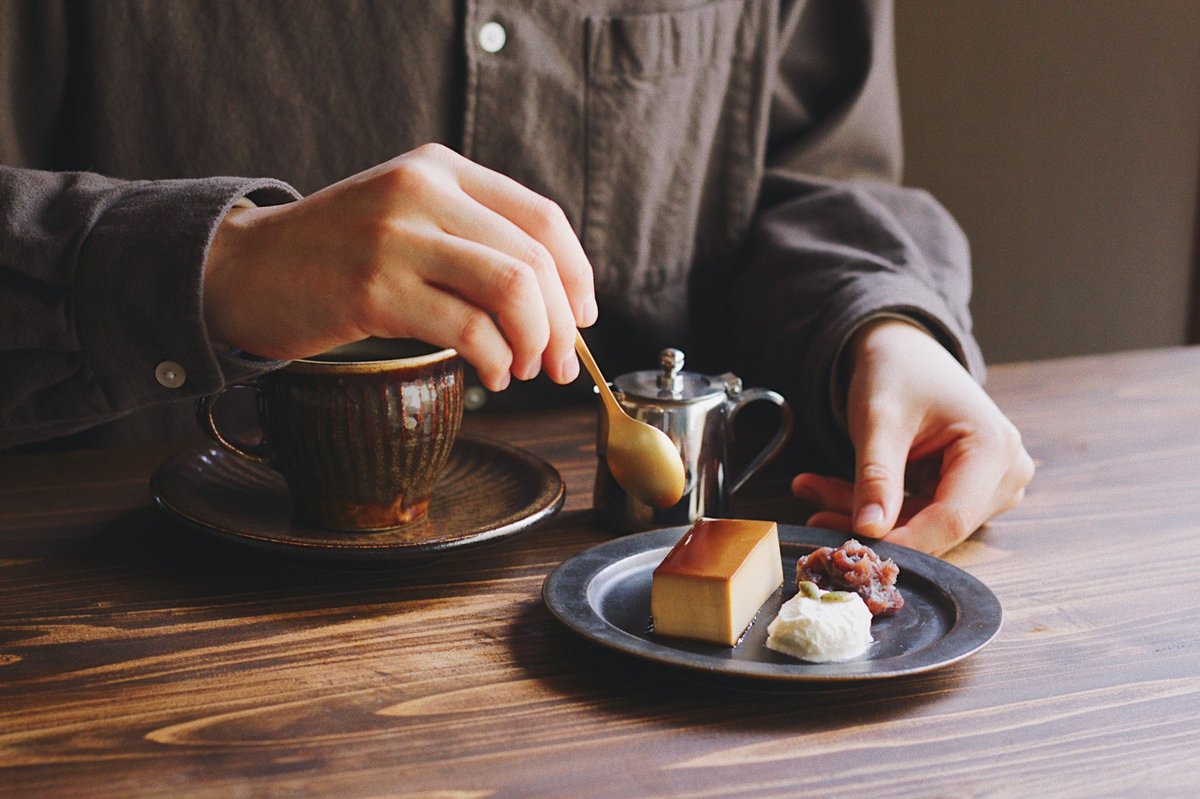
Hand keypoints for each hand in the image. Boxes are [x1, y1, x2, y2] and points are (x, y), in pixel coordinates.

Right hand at [203, 143, 596, 390]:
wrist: (242, 268)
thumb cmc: (334, 256)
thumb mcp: (407, 218)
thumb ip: (470, 237)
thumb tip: (555, 299)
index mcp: (440, 168)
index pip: (542, 218)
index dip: (577, 275)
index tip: (582, 317)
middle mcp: (423, 190)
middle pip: (533, 259)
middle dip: (562, 323)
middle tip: (559, 364)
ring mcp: (397, 236)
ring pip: (511, 288)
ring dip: (535, 341)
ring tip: (527, 371)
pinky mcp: (374, 287)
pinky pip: (467, 328)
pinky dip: (495, 360)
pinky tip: (492, 376)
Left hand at [791, 319, 1033, 554]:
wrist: (902, 350)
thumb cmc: (897, 371)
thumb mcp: (879, 419)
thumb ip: (876, 475)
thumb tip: (868, 530)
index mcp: (995, 449)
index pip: (951, 518)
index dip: (903, 540)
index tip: (855, 550)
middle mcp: (1004, 474)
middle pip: (935, 524)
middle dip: (872, 522)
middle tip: (812, 511)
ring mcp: (988, 486)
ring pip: (919, 523)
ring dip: (863, 512)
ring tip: (811, 489)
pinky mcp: (964, 492)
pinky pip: (915, 514)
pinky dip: (872, 504)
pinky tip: (828, 489)